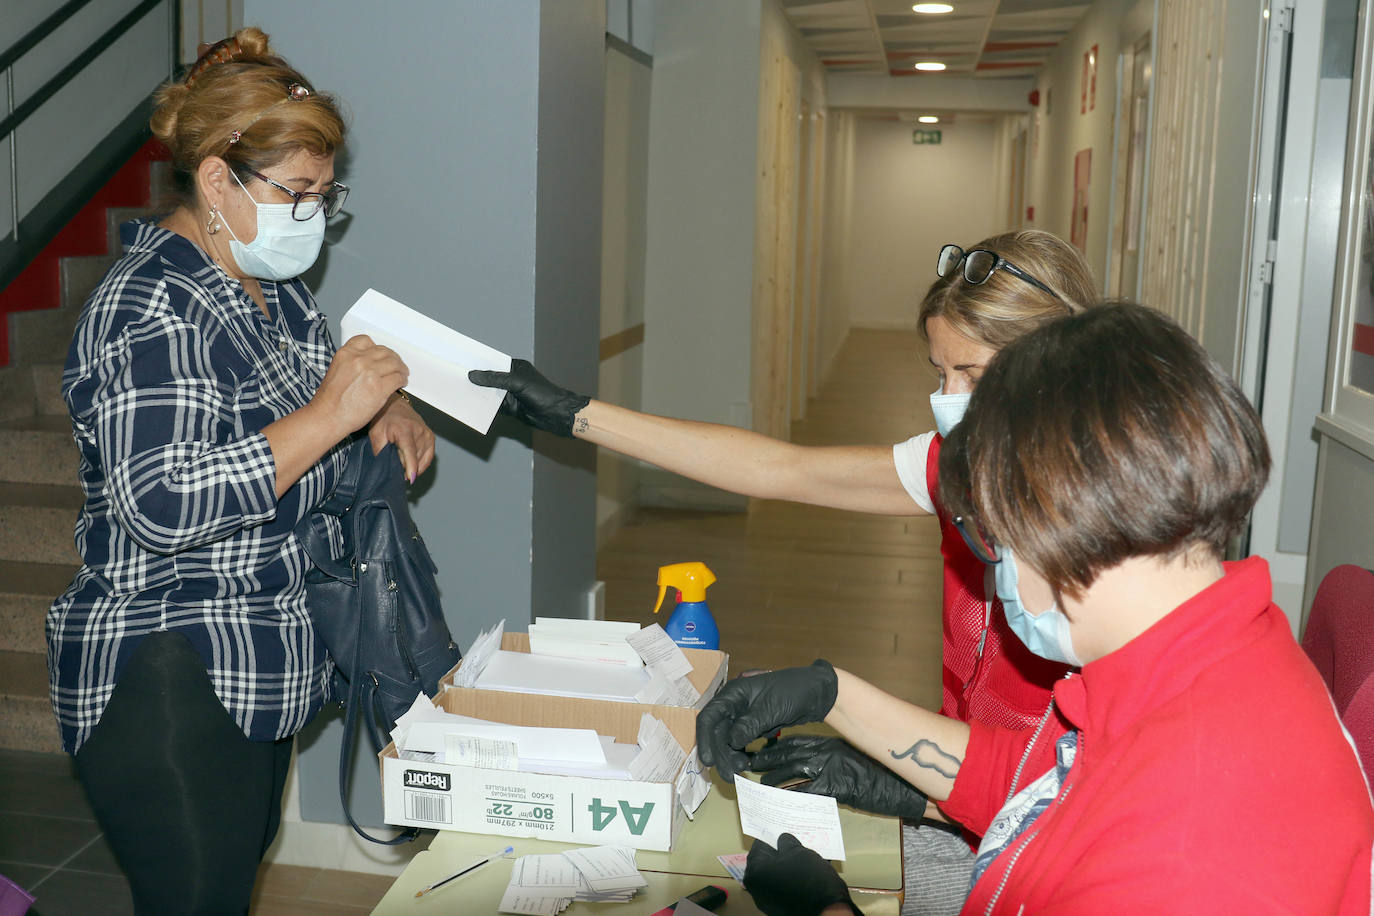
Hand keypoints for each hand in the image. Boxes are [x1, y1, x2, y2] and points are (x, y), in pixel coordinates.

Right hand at [312, 335, 408, 438]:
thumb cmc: (330, 400)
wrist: (327, 416)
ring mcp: (370, 372)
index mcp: (346, 354)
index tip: (382, 355)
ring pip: (395, 364)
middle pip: (385, 352)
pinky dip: (402, 380)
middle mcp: (358, 359)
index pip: (367, 341)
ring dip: (401, 369)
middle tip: (397, 366)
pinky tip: (401, 383)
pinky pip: (398, 378)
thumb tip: (372, 363)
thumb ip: (353, 363)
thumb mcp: (336, 370)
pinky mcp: (379, 387)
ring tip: (402, 375)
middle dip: (393, 359)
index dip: (378, 349)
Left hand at [367, 394, 434, 482]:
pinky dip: (420, 464)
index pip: (410, 452)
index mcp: (404, 429)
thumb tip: (387, 469)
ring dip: (411, 463)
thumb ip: (380, 452)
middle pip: (414, 459)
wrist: (394, 406)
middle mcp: (419, 431)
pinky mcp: (431, 438)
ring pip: (420, 460)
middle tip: (394, 457)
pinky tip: (412, 464)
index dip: (410, 467)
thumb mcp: (376, 435)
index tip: (411, 478)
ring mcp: (427, 434)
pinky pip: (428, 458)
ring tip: (401, 454)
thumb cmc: (384, 420)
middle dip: (403, 464)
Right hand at [468, 358, 589, 436]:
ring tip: (457, 391)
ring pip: (489, 393)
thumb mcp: (517, 382)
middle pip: (488, 378)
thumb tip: (474, 375)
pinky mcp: (509, 408)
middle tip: (454, 376)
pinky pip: (492, 407)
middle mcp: (511, 379)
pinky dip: (482, 407)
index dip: (478, 362)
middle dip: (474, 378)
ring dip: (476, 393)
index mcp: (515, 367)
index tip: (462, 360)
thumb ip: (495, 379)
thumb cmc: (543, 393)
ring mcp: (509, 394)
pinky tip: (469, 405)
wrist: (556, 415)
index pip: (493, 362)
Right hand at [696, 660, 837, 776]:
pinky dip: (740, 754)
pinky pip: (740, 743)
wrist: (815, 693)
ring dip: (730, 757)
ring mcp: (742, 716)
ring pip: (727, 740)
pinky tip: (746, 765)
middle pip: (717, 732)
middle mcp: (733, 705)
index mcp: (733, 694)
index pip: (709, 716)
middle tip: (727, 775)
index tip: (708, 760)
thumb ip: (750, 724)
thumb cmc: (793, 691)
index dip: (705, 738)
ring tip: (740, 771)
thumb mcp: (771, 708)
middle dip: (720, 754)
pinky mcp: (752, 726)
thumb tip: (731, 742)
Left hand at [744, 833, 861, 915]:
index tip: (781, 829)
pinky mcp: (782, 908)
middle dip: (781, 851)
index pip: (759, 846)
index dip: (772, 836)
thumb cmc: (809, 879)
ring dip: (789, 865)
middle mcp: (757, 889)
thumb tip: (783, 840)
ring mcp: (769, 901)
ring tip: (806, 855)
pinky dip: (794, 878)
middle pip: (768, 862)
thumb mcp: (798, 851)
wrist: (827, 911)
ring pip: (778, 875)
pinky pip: (785, 886)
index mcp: (755, 873)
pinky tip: (809, 870)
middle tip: (795, 842)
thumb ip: (786, 842)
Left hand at [750, 736, 927, 819]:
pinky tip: (780, 804)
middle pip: (787, 754)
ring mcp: (829, 768)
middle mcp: (826, 751)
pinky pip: (805, 793)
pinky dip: (790, 799)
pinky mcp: (835, 787)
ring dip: (773, 781)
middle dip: (766, 761)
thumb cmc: (878, 773)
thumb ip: (829, 758)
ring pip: (791, 773)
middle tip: (752, 767)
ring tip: (762, 788)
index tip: (759, 752)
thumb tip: (808, 768)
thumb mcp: (850, 758)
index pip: (794, 741)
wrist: (900, 785)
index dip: (774, 747)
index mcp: (829, 742)